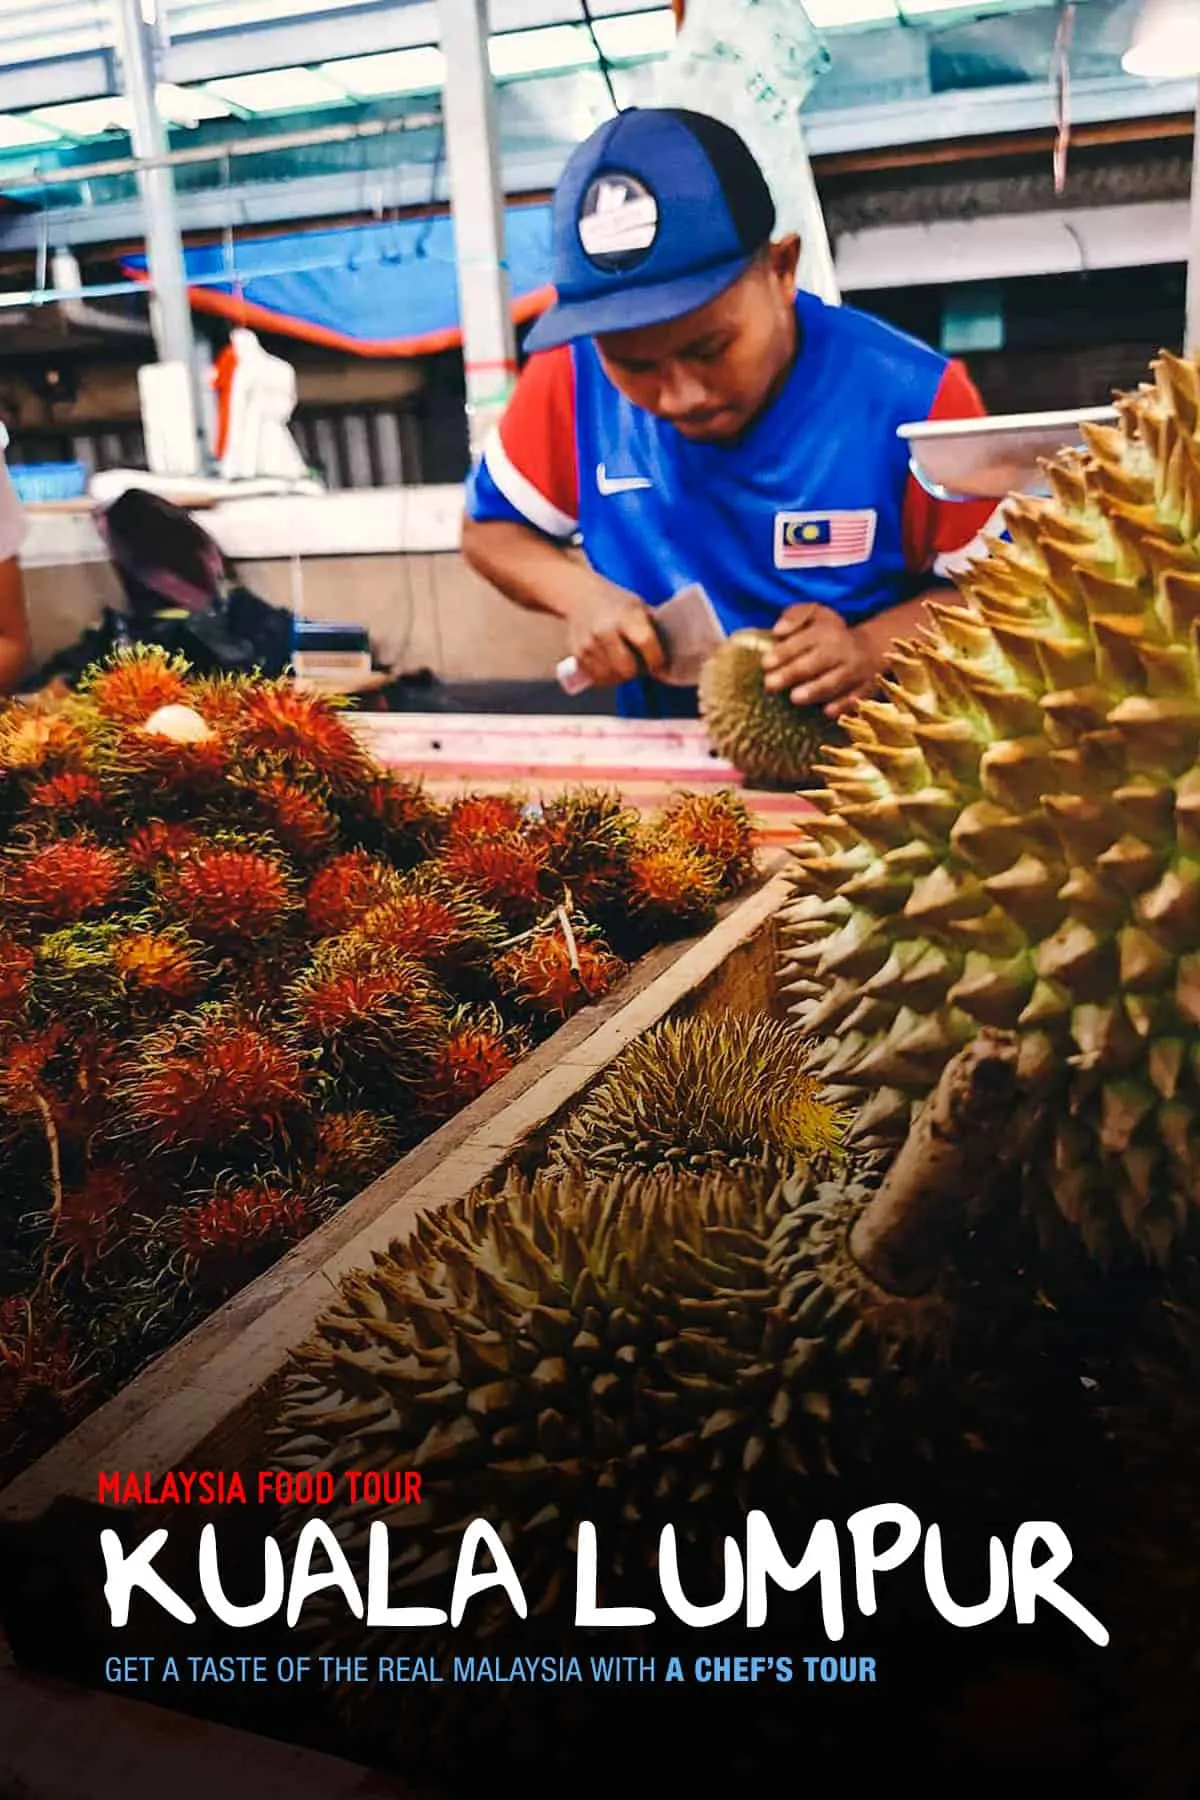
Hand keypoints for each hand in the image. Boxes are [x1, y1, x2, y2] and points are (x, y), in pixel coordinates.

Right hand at [564, 575, 666, 686]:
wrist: (579, 595)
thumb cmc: (616, 602)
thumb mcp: (638, 606)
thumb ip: (653, 628)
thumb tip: (674, 651)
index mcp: (626, 615)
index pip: (646, 643)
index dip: (657, 660)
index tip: (661, 666)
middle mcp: (606, 630)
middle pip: (627, 669)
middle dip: (638, 672)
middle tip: (641, 666)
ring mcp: (589, 644)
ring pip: (612, 677)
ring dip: (622, 676)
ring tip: (625, 664)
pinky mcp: (578, 655)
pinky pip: (597, 678)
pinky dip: (607, 677)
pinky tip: (611, 667)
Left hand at [761, 603, 876, 719]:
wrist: (872, 647)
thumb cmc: (831, 632)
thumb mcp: (815, 614)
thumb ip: (794, 616)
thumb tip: (777, 631)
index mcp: (826, 631)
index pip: (802, 642)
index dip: (784, 653)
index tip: (765, 664)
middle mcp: (841, 650)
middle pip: (815, 662)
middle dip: (792, 673)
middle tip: (770, 685)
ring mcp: (855, 669)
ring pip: (834, 681)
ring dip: (815, 689)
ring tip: (794, 698)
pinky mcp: (866, 687)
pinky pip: (855, 697)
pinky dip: (843, 705)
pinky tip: (827, 712)